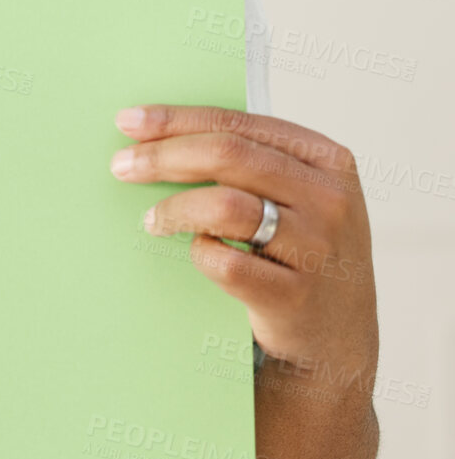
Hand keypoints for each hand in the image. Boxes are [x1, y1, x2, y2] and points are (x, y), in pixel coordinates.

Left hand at [111, 104, 377, 378]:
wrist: (336, 339)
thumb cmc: (299, 251)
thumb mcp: (296, 196)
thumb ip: (248, 160)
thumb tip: (156, 133)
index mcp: (326, 159)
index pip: (237, 122)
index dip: (176, 119)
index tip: (128, 122)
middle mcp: (330, 199)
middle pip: (226, 155)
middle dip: (163, 157)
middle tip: (122, 166)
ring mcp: (318, 249)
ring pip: (225, 207)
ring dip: (174, 209)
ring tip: (152, 220)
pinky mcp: (296, 297)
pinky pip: (226, 263)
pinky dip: (200, 253)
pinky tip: (197, 253)